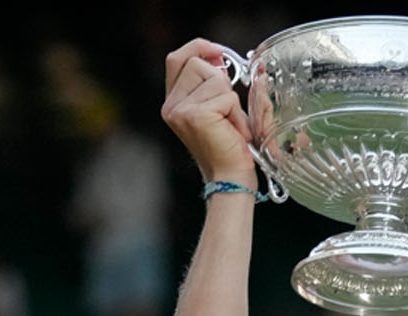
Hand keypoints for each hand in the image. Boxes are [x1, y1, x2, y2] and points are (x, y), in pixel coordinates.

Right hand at [162, 39, 254, 185]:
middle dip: (221, 82)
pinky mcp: (196, 115)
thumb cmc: (228, 145)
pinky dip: (236, 112)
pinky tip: (232, 131)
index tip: (218, 53)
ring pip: (215, 79)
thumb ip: (213, 81)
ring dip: (231, 99)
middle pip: (197, 64)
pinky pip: (227, 96)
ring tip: (229, 123)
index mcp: (173, 102)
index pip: (177, 59)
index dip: (198, 48)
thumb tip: (218, 56)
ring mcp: (180, 110)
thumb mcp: (217, 106)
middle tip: (226, 111)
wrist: (230, 176)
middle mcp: (171, 106)